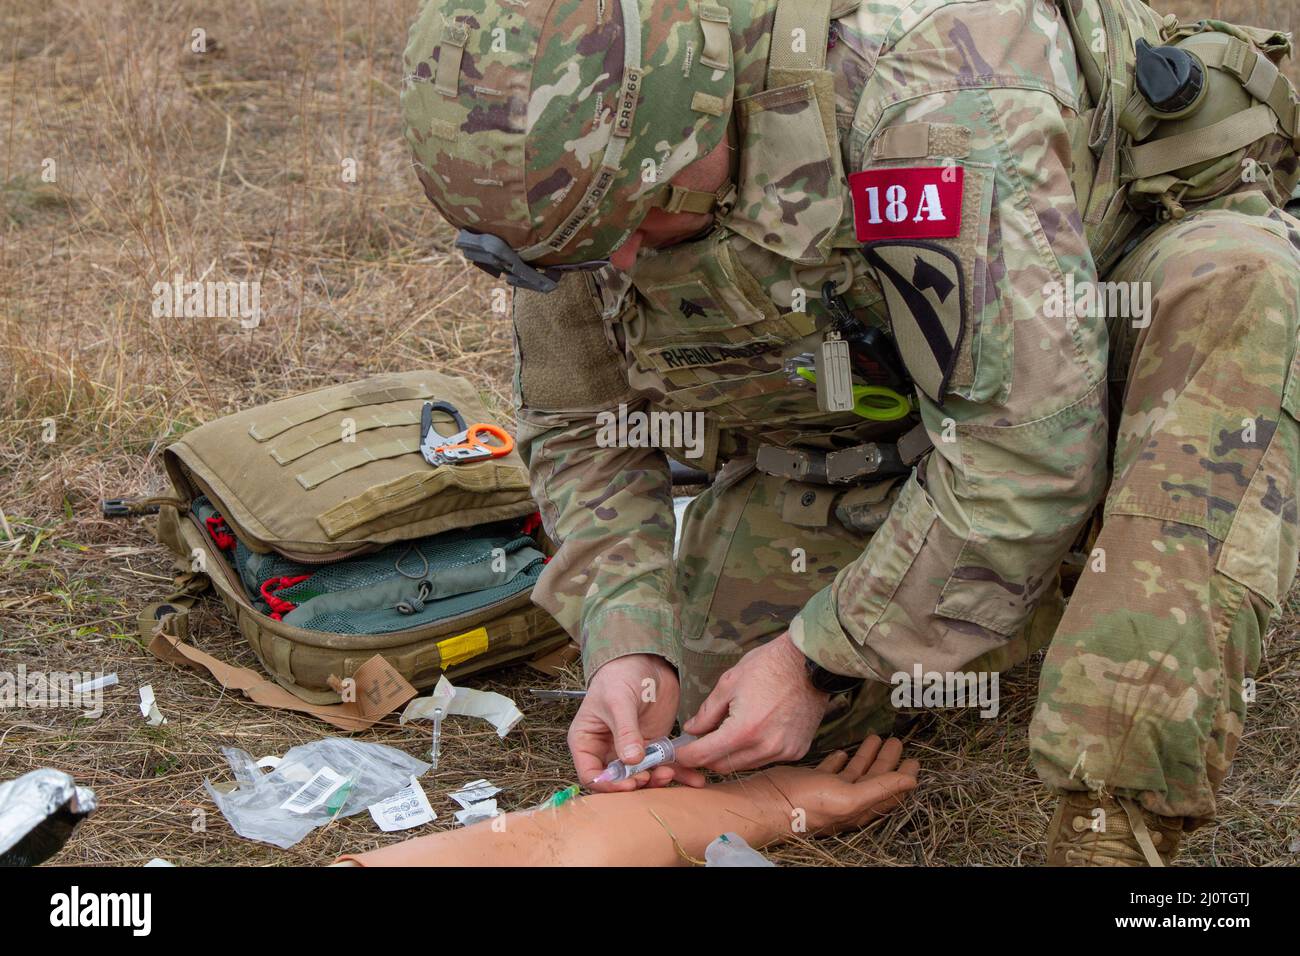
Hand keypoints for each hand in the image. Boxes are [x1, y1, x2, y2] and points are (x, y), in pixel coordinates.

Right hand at [569, 654, 706, 791]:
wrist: (645, 661)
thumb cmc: (620, 676)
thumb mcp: (619, 702)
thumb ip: (625, 732)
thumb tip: (632, 761)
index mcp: (587, 742)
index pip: (591, 774)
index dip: (609, 784)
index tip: (630, 783)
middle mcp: (606, 751)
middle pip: (619, 780)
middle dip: (637, 783)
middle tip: (654, 776)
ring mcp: (631, 750)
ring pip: (642, 777)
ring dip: (658, 780)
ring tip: (673, 774)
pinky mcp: (653, 746)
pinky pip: (663, 765)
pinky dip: (679, 773)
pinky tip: (695, 779)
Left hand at [676, 631, 828, 773]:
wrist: (810, 663)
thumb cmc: (769, 666)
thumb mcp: (729, 683)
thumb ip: (707, 712)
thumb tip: (692, 729)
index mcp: (744, 730)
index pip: (704, 755)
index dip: (685, 756)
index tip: (677, 752)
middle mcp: (765, 748)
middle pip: (723, 766)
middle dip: (707, 756)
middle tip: (700, 740)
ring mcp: (783, 752)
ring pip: (745, 765)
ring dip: (731, 754)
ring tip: (728, 731)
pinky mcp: (797, 751)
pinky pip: (766, 760)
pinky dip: (754, 751)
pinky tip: (755, 731)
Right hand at [757, 735, 919, 835]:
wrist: (766, 803)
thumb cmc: (805, 804)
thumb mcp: (847, 797)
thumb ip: (880, 788)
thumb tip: (912, 781)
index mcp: (859, 807)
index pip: (889, 791)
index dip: (903, 777)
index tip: (914, 761)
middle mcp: (847, 801)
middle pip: (874, 779)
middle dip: (887, 761)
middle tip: (897, 742)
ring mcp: (829, 791)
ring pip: (856, 772)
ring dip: (867, 756)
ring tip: (876, 738)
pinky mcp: (812, 782)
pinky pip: (833, 770)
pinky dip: (841, 761)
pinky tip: (844, 752)